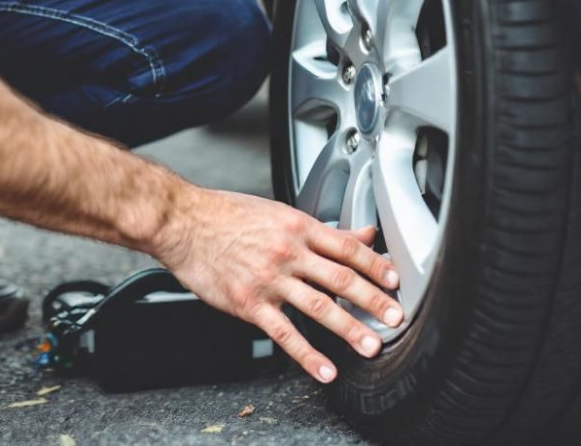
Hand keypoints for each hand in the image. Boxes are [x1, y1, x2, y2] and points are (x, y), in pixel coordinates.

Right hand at [154, 186, 404, 382]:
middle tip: (396, 317)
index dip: (375, 265)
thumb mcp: (279, 212)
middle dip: (373, 300)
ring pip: (317, 307)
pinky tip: (325, 368)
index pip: (346, 247)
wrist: (183, 222)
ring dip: (348, 329)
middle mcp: (287, 252)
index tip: (396, 280)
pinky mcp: (248, 304)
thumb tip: (362, 234)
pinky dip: (307, 354)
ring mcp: (269, 280)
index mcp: (297, 227)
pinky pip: (284, 332)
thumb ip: (322, 229)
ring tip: (371, 346)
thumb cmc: (227, 215)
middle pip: (340, 278)